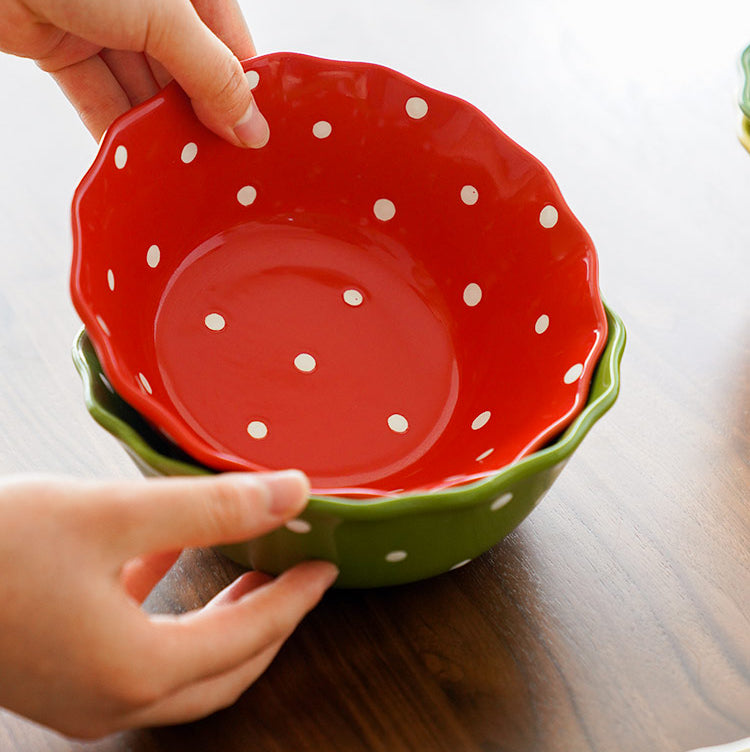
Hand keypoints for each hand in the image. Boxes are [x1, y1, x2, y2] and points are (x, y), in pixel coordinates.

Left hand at [0, 0, 268, 145]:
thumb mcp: (163, 17)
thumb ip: (212, 74)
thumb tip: (252, 127)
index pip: (229, 47)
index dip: (242, 95)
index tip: (254, 142)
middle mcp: (146, 4)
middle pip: (186, 75)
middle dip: (199, 119)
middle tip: (217, 166)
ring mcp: (102, 24)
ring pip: (142, 90)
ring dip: (157, 131)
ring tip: (179, 172)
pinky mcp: (61, 46)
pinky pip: (98, 95)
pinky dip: (114, 128)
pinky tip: (136, 159)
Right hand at [0, 471, 337, 737]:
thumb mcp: (113, 515)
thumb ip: (210, 508)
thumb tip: (290, 494)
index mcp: (134, 670)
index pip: (247, 639)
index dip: (294, 601)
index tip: (325, 569)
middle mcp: (111, 698)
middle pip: (222, 670)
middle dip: (268, 623)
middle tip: (299, 578)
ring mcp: (80, 695)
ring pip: (182, 668)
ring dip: (222, 622)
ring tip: (252, 573)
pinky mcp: (57, 672)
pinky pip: (134, 649)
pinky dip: (165, 609)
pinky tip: (167, 557)